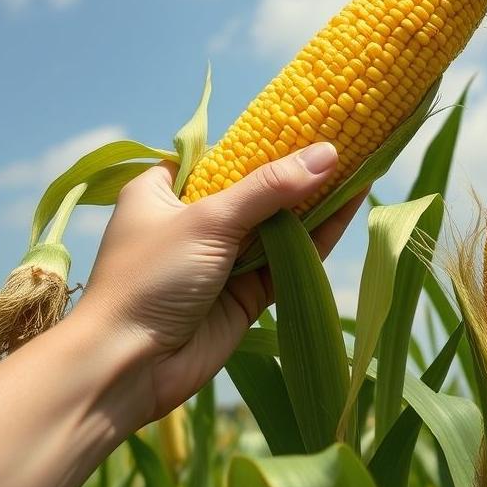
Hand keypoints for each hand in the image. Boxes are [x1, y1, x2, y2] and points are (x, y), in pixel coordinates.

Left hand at [72, 142, 365, 421]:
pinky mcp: (243, 296)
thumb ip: (269, 188)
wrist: (125, 368)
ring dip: (313, 203)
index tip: (303, 118)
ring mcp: (220, 261)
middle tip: (343, 139)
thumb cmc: (150, 278)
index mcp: (162, 192)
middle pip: (254, 189)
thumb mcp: (209, 220)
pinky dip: (315, 239)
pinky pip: (286, 261)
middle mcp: (192, 223)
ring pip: (275, 225)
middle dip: (295, 171)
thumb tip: (328, 154)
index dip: (258, 139)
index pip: (217, 155)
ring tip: (360, 167)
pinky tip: (348, 211)